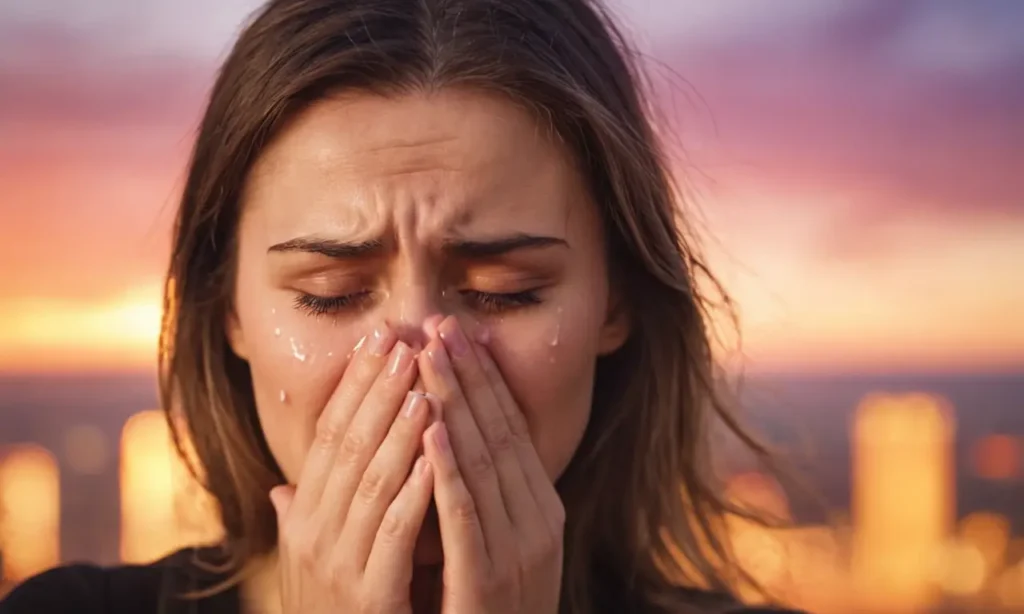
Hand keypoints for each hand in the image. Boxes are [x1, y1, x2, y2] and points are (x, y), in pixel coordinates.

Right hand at [268, 324, 433, 613]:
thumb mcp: (315, 565)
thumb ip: (302, 522)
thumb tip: (282, 489)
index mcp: (304, 519)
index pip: (329, 437)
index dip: (355, 386)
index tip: (381, 340)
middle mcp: (312, 535)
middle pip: (346, 447)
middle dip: (378, 390)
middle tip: (406, 340)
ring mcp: (337, 566)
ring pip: (370, 482)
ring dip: (398, 429)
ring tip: (425, 383)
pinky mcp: (369, 596)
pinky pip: (394, 534)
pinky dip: (413, 492)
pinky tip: (434, 458)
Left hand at [418, 316, 564, 613]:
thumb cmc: (484, 607)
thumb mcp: (487, 544)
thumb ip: (466, 494)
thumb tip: (437, 439)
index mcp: (539, 509)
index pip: (509, 431)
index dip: (482, 381)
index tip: (455, 336)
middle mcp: (538, 523)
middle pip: (498, 436)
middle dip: (466, 379)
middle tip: (439, 326)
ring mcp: (519, 553)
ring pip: (482, 465)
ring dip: (454, 407)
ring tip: (428, 358)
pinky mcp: (489, 583)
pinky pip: (465, 518)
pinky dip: (448, 473)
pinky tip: (429, 433)